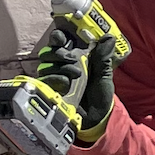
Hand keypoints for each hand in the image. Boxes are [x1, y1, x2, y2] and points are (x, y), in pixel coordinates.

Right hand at [30, 28, 115, 144]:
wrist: (97, 117)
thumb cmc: (100, 95)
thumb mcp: (104, 75)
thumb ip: (103, 57)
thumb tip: (108, 37)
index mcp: (76, 58)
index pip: (60, 42)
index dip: (58, 36)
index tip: (61, 36)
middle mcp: (62, 66)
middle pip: (50, 51)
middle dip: (59, 52)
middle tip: (72, 58)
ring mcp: (55, 78)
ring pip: (46, 64)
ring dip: (61, 66)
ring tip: (77, 74)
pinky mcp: (50, 90)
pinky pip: (45, 80)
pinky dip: (56, 78)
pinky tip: (66, 83)